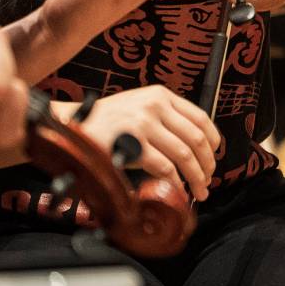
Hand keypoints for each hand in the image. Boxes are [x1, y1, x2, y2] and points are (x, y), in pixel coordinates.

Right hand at [78, 86, 220, 201]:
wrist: (70, 126)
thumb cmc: (106, 121)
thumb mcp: (138, 106)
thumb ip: (164, 117)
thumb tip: (195, 145)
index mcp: (160, 96)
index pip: (200, 117)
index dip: (213, 140)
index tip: (214, 155)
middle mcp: (155, 107)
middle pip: (196, 139)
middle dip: (207, 163)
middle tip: (209, 179)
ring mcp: (143, 125)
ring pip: (184, 155)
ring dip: (196, 176)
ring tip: (199, 189)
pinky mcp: (131, 145)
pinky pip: (164, 167)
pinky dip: (175, 182)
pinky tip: (178, 190)